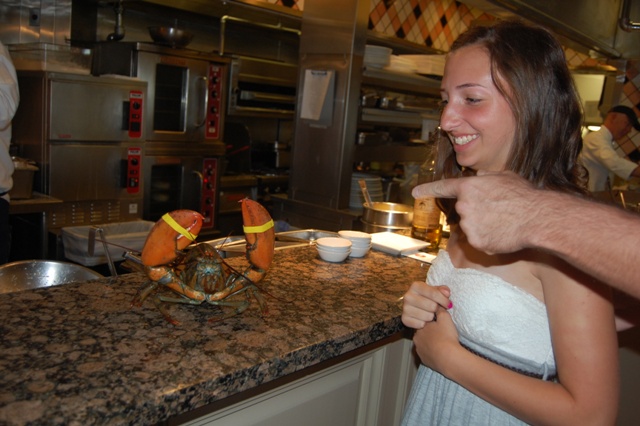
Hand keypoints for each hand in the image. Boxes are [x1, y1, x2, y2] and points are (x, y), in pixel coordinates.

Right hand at [402, 281, 451, 328]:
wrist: (416, 306)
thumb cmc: (428, 297)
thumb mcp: (435, 290)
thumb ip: (442, 290)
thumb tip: (446, 293)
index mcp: (416, 286)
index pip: (434, 293)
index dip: (444, 300)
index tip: (449, 305)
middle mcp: (408, 296)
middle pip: (432, 306)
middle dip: (437, 309)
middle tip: (437, 309)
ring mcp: (405, 308)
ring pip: (427, 316)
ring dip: (432, 317)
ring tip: (430, 314)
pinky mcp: (404, 319)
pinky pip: (421, 324)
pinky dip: (425, 324)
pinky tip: (424, 319)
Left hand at [412, 171, 538, 253]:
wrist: (537, 218)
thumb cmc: (524, 196)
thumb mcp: (504, 176)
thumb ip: (485, 177)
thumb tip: (478, 176)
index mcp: (469, 187)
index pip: (444, 187)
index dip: (428, 189)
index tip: (415, 192)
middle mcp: (464, 206)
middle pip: (465, 211)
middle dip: (478, 212)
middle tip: (499, 211)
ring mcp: (469, 226)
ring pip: (472, 227)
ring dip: (484, 226)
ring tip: (505, 222)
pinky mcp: (476, 243)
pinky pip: (480, 242)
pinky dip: (490, 240)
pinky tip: (504, 234)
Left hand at [412, 308, 460, 373]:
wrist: (448, 358)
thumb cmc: (446, 336)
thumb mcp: (445, 318)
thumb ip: (440, 310)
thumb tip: (438, 305)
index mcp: (420, 328)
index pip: (423, 323)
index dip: (431, 323)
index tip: (438, 325)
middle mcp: (417, 339)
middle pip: (423, 334)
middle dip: (430, 334)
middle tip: (442, 335)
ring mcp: (419, 351)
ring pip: (424, 345)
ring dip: (431, 344)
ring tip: (443, 345)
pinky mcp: (424, 360)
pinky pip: (428, 355)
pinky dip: (433, 354)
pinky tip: (441, 353)